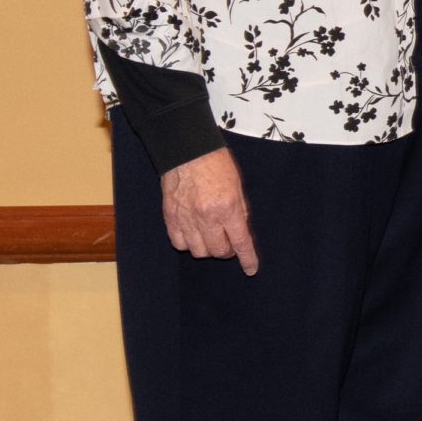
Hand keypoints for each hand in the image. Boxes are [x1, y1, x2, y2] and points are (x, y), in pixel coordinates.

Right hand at [159, 148, 257, 273]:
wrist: (187, 151)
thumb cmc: (216, 164)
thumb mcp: (238, 186)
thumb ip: (240, 211)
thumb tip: (241, 233)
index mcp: (227, 208)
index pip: (240, 243)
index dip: (247, 259)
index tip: (251, 269)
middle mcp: (206, 217)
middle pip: (218, 251)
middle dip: (227, 250)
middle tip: (229, 241)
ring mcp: (185, 218)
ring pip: (198, 251)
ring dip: (208, 248)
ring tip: (211, 236)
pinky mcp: (170, 217)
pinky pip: (179, 243)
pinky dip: (188, 243)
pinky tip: (194, 233)